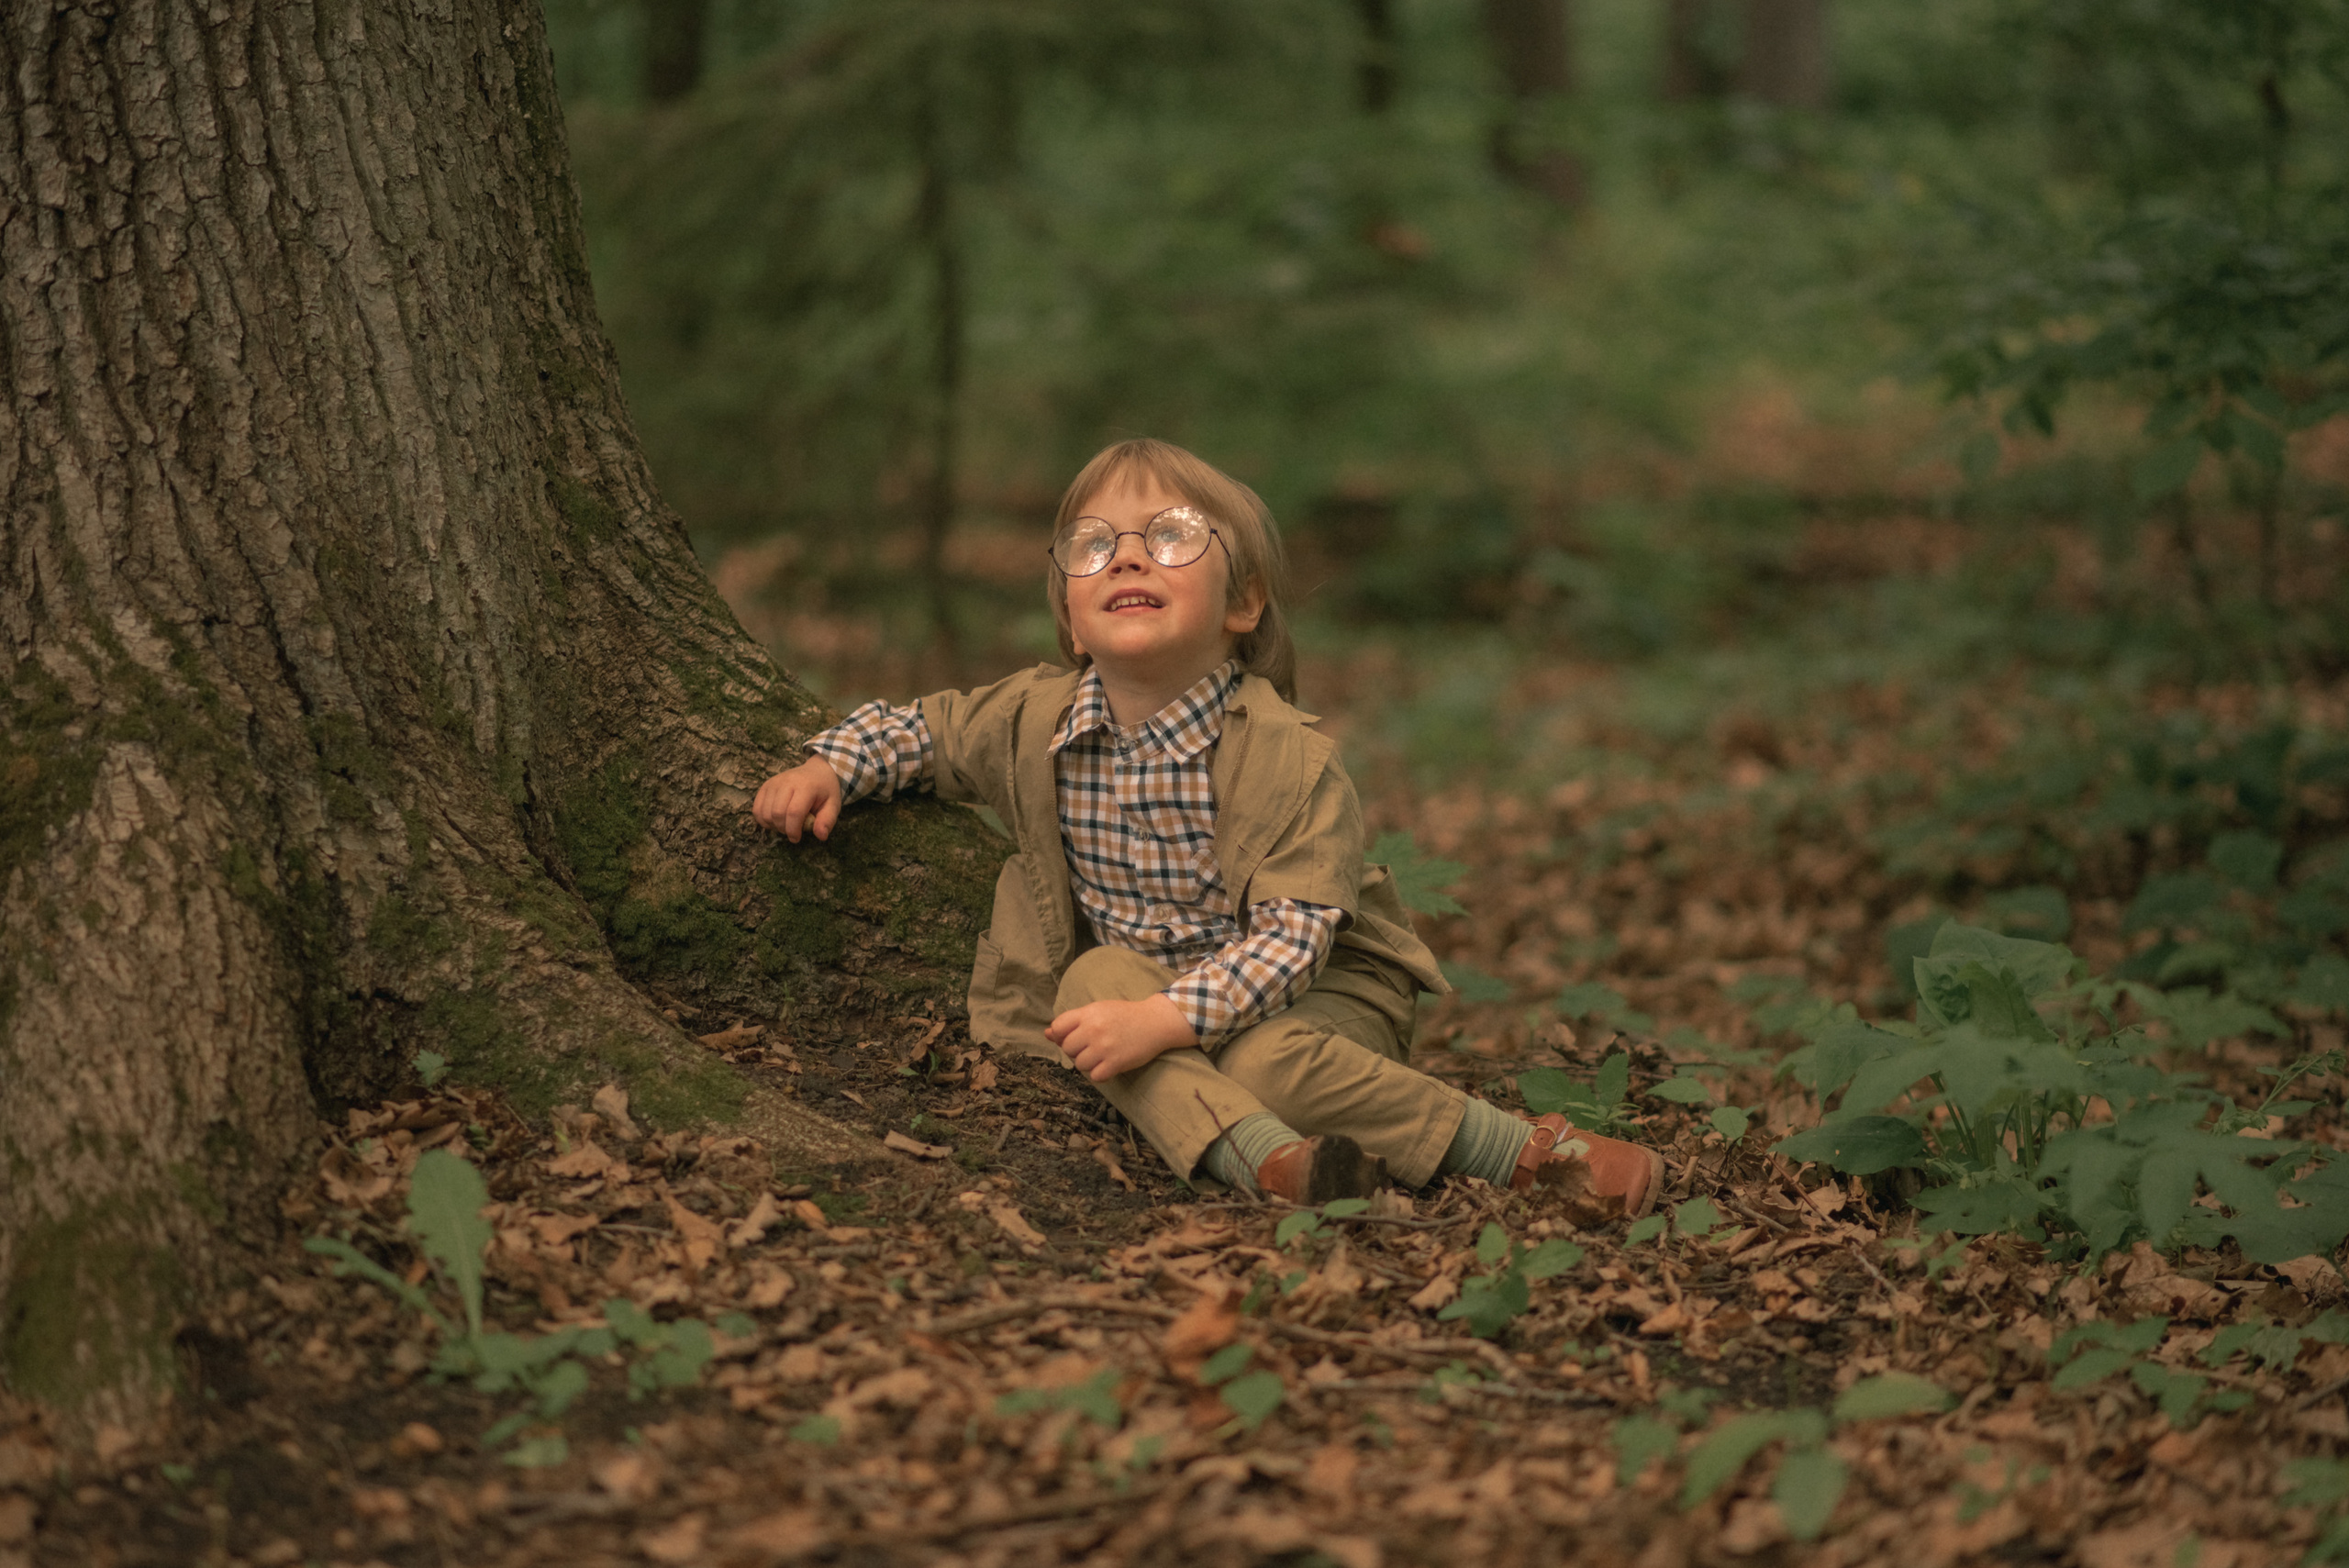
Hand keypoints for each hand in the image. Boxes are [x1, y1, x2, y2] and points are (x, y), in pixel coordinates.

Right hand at [751, 758, 844, 841]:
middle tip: (792, 831)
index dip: (793, 830)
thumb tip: (821, 836)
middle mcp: (787, 781)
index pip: (794, 812)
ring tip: (785, 824)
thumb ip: (827, 821)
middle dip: (783, 829)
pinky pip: (756, 808)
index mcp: (806, 786)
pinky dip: (763, 819)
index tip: (796, 839)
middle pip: (777, 813)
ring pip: (764, 812)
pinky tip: (774, 820)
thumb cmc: (825, 791)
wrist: (816, 771)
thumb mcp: (833, 805)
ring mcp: (774, 782)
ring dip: (773, 825)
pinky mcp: (766, 786)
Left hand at [1045, 994, 1197, 1082]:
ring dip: (1089, 1064)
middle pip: (1067, 1048)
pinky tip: (1109, 1066)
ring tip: (1102, 1056)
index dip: (1062, 1035)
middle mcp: (1093, 1029)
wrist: (1155, 1022)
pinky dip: (1101, 1074)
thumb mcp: (1098, 1011)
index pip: (1058, 1027)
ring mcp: (1104, 1047)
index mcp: (1088, 1013)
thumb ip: (1073, 1022)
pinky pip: (1095, 1077)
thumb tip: (1047, 1034)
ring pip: (1079, 1064)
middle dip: (1077, 1050)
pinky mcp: (1116, 1063)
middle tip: (1093, 1047)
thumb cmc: (1125, 1016)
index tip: (1075, 1037)